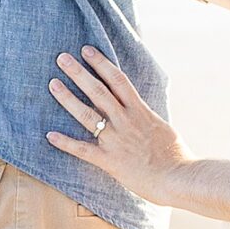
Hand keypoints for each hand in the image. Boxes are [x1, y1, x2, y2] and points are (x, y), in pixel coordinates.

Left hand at [46, 48, 185, 201]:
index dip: (101, 63)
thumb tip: (139, 110)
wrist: (180, 177)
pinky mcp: (110, 161)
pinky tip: (50, 135)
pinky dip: (65, 142)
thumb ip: (145, 117)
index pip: (118, 80)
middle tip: (62, 58)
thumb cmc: (176, 155)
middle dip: (79, 73)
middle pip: (98, 91)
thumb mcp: (161, 127)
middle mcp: (126, 121)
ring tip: (53, 84)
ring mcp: (116, 140)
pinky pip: (83, 150)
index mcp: (140, 111)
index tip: (87, 50)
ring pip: (87, 114)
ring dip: (68, 98)